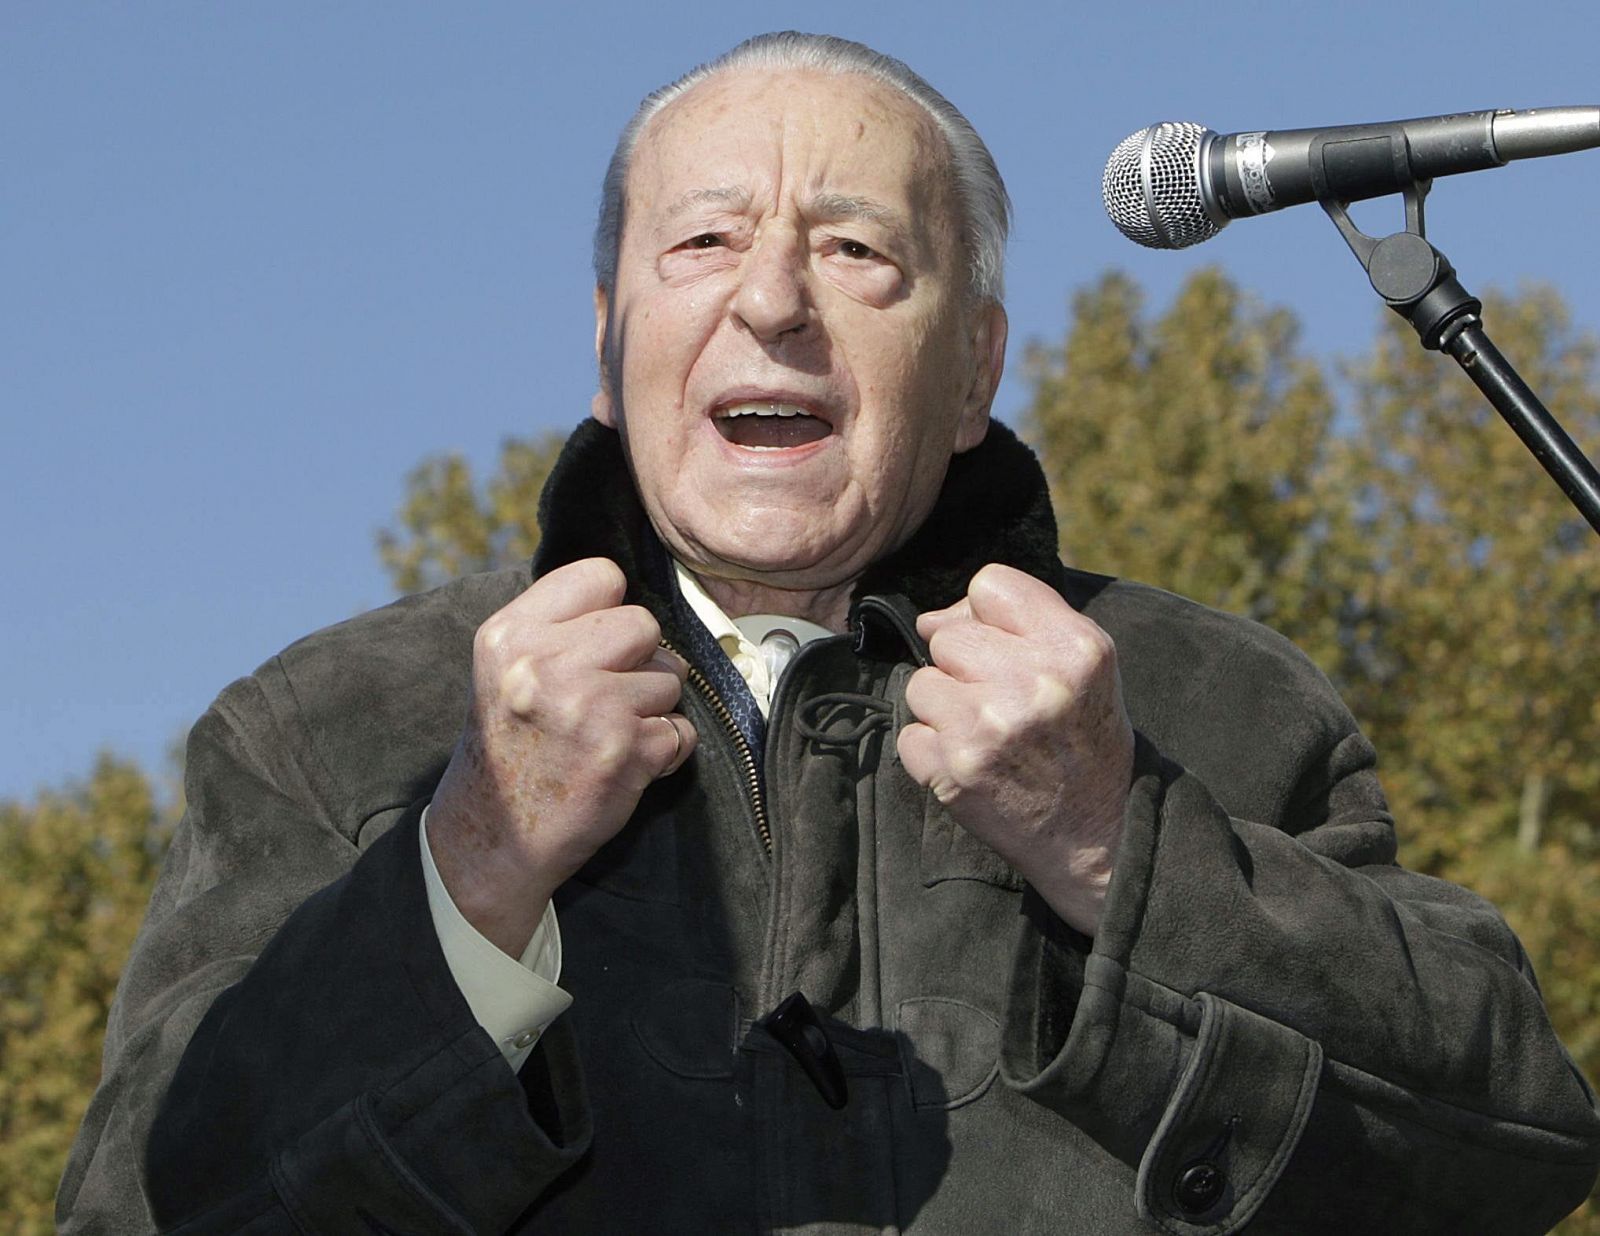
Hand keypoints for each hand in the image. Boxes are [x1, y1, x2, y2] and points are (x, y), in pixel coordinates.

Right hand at [427, 557, 695, 954]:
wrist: (493, 836)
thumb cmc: (510, 745)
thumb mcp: (505, 668)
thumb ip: (558, 625)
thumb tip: (627, 592)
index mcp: (512, 634)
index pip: (601, 575)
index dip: (610, 609)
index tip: (594, 644)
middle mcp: (547, 665)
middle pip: (645, 623)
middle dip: (640, 660)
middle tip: (607, 695)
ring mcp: (589, 708)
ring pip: (671, 677)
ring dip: (653, 708)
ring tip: (608, 733)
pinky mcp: (624, 752)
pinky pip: (682, 730)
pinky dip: (663, 750)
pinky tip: (622, 763)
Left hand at [897, 563, 1133, 934]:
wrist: (1099, 834)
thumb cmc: (1083, 739)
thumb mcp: (1084, 665)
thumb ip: (1023, 621)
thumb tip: (931, 617)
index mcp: (1073, 647)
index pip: (990, 584)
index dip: (984, 615)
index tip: (999, 647)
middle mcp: (1033, 682)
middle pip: (947, 636)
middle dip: (962, 667)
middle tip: (997, 703)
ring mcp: (990, 727)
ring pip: (921, 684)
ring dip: (943, 710)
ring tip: (985, 734)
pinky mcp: (956, 770)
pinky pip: (910, 735)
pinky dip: (932, 752)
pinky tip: (972, 764)